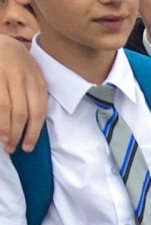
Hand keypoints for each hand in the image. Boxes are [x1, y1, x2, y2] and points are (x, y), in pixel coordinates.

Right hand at [0, 35, 46, 153]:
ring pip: (5, 108)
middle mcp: (21, 78)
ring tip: (2, 141)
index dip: (34, 132)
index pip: (38, 112)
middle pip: (21, 113)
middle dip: (17, 134)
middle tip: (12, 148)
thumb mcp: (32, 77)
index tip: (28, 147)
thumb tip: (33, 128)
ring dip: (3, 128)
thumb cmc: (18, 65)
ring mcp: (3, 75)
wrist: (0, 42)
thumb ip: (34, 97)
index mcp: (37, 81)